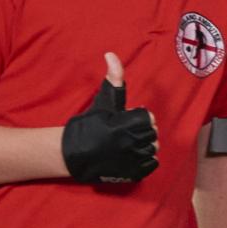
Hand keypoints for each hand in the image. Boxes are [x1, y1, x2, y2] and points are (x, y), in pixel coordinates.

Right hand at [60, 53, 155, 182]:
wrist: (73, 153)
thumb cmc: (90, 124)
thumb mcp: (104, 100)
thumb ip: (114, 78)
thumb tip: (111, 54)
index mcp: (128, 123)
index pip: (149, 118)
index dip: (138, 118)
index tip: (125, 120)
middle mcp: (133, 142)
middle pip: (152, 133)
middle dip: (141, 130)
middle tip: (125, 131)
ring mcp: (133, 159)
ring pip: (153, 148)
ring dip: (144, 144)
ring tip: (128, 143)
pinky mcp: (133, 173)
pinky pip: (152, 164)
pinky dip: (146, 159)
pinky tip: (132, 154)